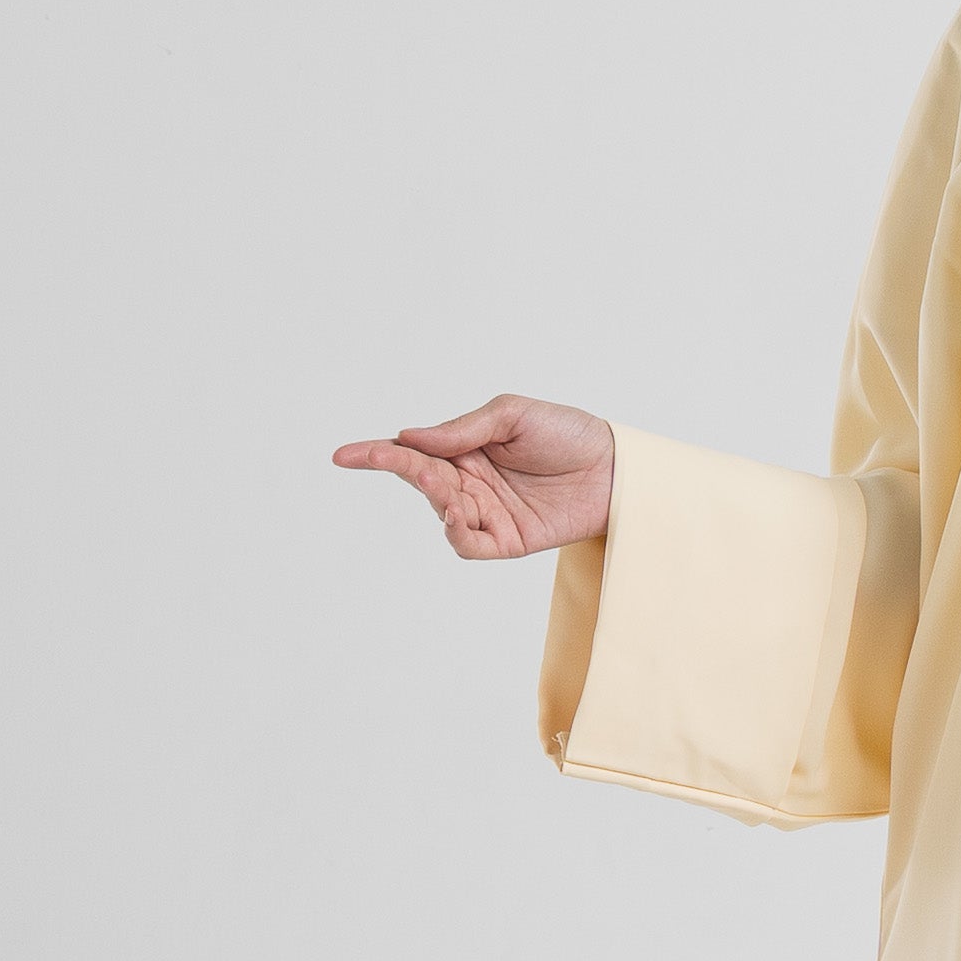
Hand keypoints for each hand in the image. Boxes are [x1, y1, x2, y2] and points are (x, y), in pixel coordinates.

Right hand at [332, 395, 613, 558]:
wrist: (616, 467)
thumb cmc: (568, 432)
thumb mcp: (512, 415)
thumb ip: (461, 430)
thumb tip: (410, 439)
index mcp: (467, 447)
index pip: (414, 452)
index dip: (378, 454)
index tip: (344, 455)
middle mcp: (472, 481)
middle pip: (421, 480)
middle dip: (404, 470)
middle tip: (396, 459)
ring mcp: (488, 512)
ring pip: (440, 513)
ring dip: (437, 501)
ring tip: (454, 491)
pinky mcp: (508, 539)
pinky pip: (468, 545)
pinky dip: (456, 534)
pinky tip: (459, 516)